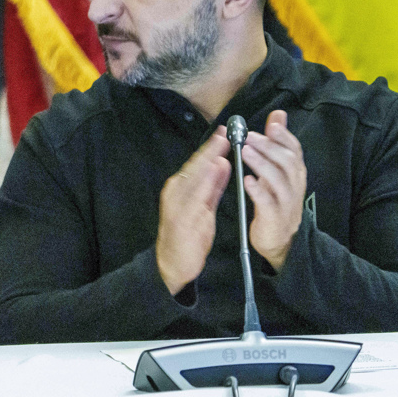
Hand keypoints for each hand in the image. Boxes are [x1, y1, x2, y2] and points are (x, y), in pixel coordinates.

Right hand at [156, 127, 232, 295]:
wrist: (172, 264)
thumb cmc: (187, 236)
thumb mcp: (202, 208)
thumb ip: (211, 186)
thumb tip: (222, 163)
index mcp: (179, 189)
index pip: (196, 165)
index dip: (209, 148)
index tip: (222, 133)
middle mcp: (176, 193)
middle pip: (195, 166)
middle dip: (210, 148)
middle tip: (225, 132)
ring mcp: (179, 204)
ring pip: (195, 176)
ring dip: (209, 158)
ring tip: (222, 144)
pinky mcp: (184, 217)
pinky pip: (198, 194)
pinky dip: (208, 180)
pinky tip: (217, 169)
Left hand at [242, 110, 306, 271]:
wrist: (280, 240)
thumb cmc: (275, 201)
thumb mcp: (277, 171)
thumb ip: (277, 144)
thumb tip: (278, 116)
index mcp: (295, 174)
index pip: (294, 150)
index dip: (284, 136)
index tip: (272, 123)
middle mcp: (294, 186)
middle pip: (287, 162)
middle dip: (269, 147)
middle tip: (249, 136)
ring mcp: (287, 203)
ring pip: (279, 181)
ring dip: (261, 164)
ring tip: (245, 151)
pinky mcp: (275, 218)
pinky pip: (268, 203)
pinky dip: (258, 190)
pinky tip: (247, 180)